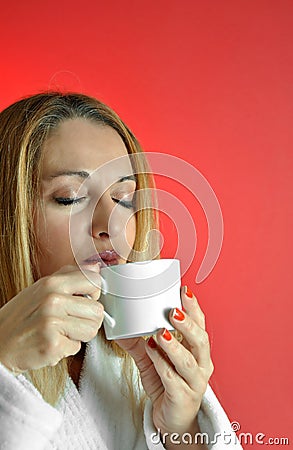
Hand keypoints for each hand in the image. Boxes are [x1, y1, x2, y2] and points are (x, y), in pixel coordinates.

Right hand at [0, 265, 103, 372]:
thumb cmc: (22, 317)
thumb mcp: (41, 288)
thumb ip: (68, 276)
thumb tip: (95, 266)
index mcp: (52, 283)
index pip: (95, 280)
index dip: (94, 293)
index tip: (84, 299)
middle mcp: (53, 300)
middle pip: (98, 310)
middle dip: (88, 319)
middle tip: (71, 321)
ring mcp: (52, 322)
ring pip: (92, 330)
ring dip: (79, 335)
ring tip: (61, 332)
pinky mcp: (53, 344)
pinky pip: (77, 347)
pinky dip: (66, 348)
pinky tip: (52, 342)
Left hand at [116, 287, 213, 435]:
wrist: (172, 421)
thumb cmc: (167, 386)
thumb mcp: (153, 360)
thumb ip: (139, 343)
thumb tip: (119, 325)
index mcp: (197, 352)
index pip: (200, 325)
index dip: (194, 308)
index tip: (184, 291)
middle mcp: (201, 365)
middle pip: (201, 341)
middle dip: (188, 324)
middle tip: (173, 311)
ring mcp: (195, 383)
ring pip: (188, 361)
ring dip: (173, 345)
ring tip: (159, 333)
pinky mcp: (184, 398)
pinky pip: (172, 380)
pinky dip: (161, 364)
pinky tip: (151, 352)